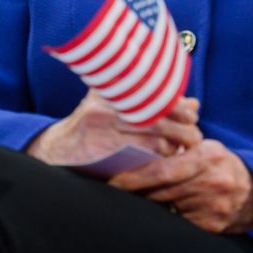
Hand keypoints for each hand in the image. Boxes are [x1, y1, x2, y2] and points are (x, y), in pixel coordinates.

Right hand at [25, 93, 201, 165]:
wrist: (59, 149)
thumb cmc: (93, 123)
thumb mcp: (114, 100)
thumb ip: (150, 99)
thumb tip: (192, 103)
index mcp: (111, 90)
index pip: (155, 94)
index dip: (180, 107)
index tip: (192, 115)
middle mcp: (107, 108)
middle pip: (159, 119)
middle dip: (184, 130)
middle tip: (194, 137)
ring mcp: (105, 132)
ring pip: (156, 142)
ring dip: (175, 148)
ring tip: (180, 149)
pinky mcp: (105, 155)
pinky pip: (144, 160)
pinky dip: (161, 161)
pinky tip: (165, 161)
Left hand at [109, 138, 252, 233]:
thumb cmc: (222, 167)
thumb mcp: (207, 148)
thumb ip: (180, 143)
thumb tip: (145, 128)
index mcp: (209, 156)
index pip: (164, 168)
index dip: (136, 175)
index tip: (113, 178)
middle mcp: (211, 181)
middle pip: (161, 189)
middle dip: (136, 189)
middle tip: (115, 187)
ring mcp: (212, 206)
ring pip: (166, 205)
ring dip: (149, 201)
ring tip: (135, 195)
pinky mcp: (211, 225)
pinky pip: (178, 221)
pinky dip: (166, 215)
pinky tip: (160, 210)